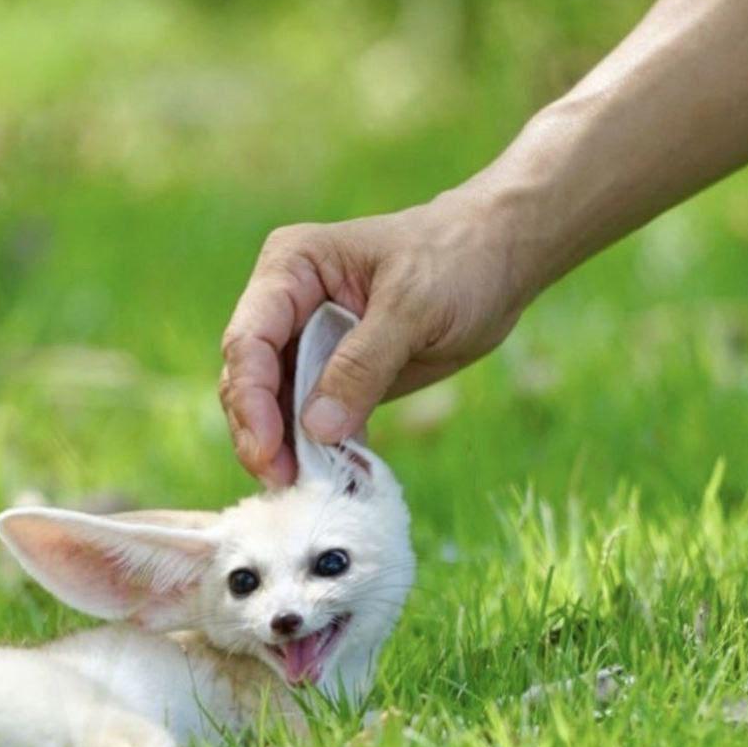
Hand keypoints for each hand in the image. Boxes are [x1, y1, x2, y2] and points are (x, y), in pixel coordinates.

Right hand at [219, 187, 528, 485]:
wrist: (499, 261)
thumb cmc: (457, 260)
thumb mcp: (413, 307)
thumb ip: (362, 365)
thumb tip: (316, 429)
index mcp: (291, 269)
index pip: (249, 339)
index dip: (251, 397)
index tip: (269, 449)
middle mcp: (285, 305)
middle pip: (248, 379)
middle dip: (259, 432)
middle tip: (281, 480)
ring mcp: (305, 343)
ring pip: (271, 406)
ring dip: (283, 449)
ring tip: (303, 486)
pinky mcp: (331, 377)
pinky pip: (309, 420)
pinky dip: (317, 451)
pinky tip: (334, 477)